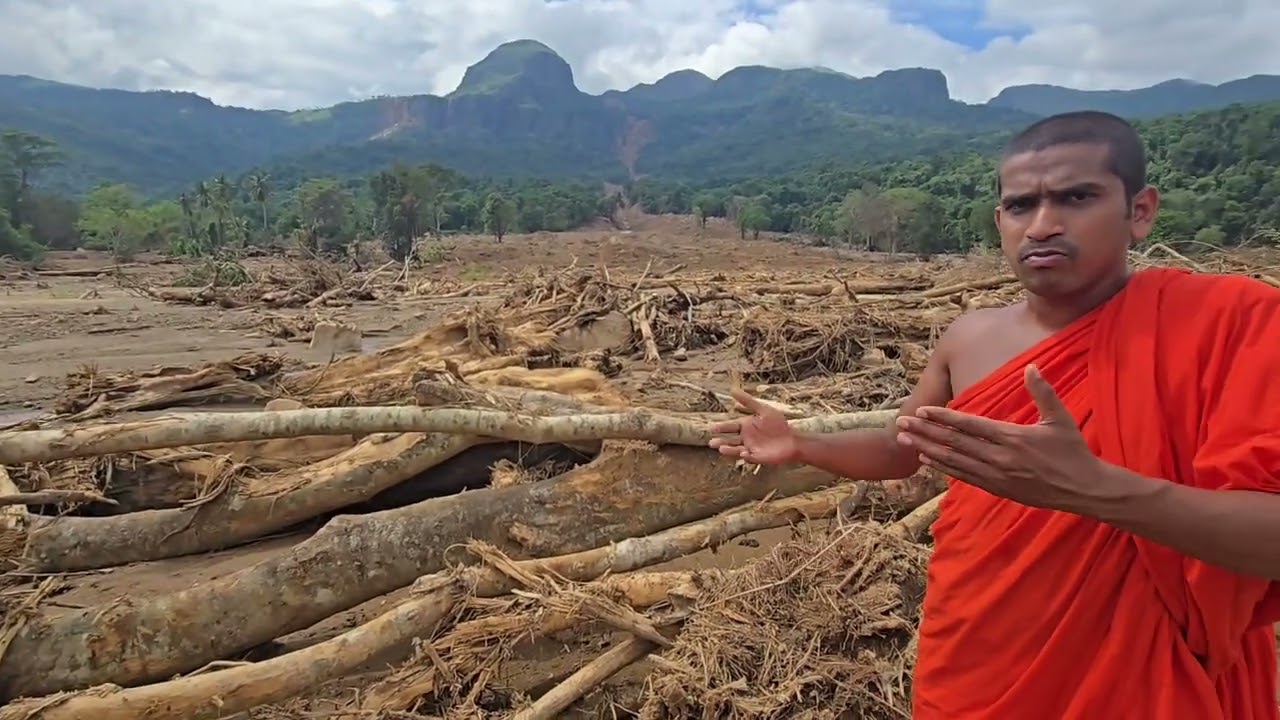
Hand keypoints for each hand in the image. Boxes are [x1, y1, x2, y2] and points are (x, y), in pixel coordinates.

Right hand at [707, 389, 799, 464]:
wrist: (792, 440)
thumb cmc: (778, 424)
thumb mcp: (763, 410)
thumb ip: (748, 401)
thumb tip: (732, 390)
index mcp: (746, 426)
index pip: (730, 427)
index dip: (721, 427)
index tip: (711, 427)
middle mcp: (746, 438)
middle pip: (729, 440)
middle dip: (721, 441)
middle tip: (711, 442)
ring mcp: (751, 448)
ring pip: (736, 449)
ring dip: (728, 450)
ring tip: (720, 449)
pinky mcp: (757, 457)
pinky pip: (750, 457)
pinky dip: (746, 456)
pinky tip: (743, 453)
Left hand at [894, 364, 1110, 512]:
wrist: (1084, 489)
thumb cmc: (1073, 451)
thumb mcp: (1060, 418)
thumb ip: (1043, 391)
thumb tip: (1031, 365)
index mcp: (1012, 438)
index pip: (969, 425)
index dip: (942, 418)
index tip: (921, 411)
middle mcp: (999, 458)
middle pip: (954, 443)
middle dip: (924, 432)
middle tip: (899, 424)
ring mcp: (997, 476)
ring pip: (954, 461)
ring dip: (927, 449)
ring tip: (905, 441)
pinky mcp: (998, 489)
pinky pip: (964, 476)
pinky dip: (944, 467)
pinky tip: (927, 459)